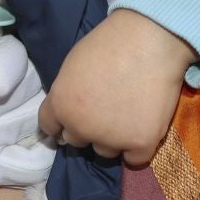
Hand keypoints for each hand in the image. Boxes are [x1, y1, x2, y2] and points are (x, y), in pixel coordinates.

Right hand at [0, 33, 54, 199]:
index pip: (2, 73)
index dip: (15, 58)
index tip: (4, 51)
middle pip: (20, 107)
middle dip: (28, 85)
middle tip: (17, 75)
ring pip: (25, 145)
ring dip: (28, 122)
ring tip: (17, 106)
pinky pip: (7, 172)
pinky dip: (17, 153)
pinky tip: (7, 136)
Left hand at [39, 10, 195, 165]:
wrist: (149, 39)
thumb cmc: (109, 44)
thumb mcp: (72, 66)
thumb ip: (66, 94)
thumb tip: (68, 112)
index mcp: (60, 105)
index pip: (49, 128)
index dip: (61, 123)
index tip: (72, 119)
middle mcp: (81, 128)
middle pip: (77, 141)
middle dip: (87, 129)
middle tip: (106, 112)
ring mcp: (111, 139)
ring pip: (105, 151)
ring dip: (112, 140)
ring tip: (128, 115)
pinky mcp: (140, 143)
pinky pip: (134, 159)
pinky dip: (137, 148)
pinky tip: (143, 129)